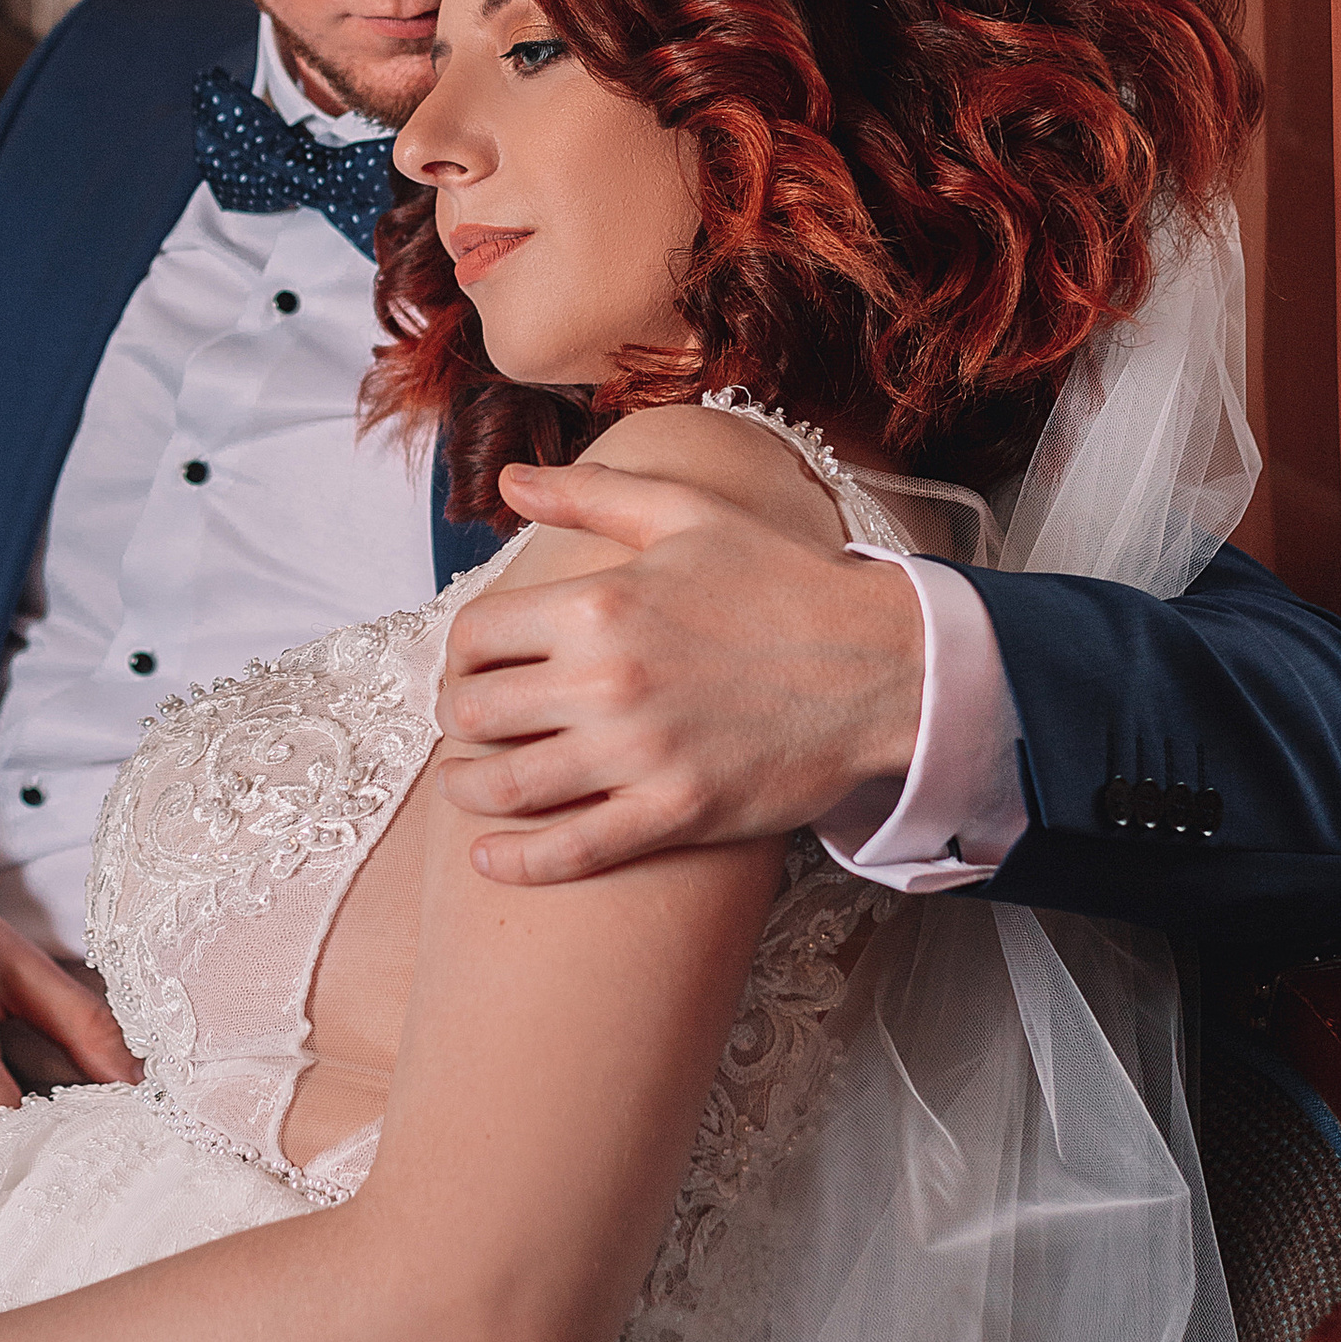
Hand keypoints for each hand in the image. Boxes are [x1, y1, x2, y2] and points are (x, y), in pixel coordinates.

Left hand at [437, 459, 925, 883]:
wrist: (882, 664)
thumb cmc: (784, 581)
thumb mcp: (688, 513)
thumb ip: (590, 493)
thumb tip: (511, 480)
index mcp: (599, 604)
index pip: (475, 637)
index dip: (460, 654)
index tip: (472, 666)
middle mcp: (606, 680)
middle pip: (476, 712)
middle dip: (458, 719)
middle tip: (470, 724)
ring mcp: (639, 754)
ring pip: (506, 786)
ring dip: (468, 789)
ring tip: (466, 785)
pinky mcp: (676, 813)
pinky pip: (571, 850)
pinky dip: (517, 860)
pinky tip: (488, 859)